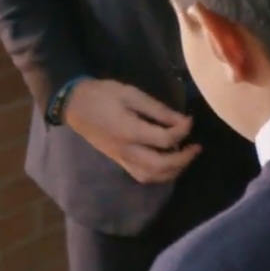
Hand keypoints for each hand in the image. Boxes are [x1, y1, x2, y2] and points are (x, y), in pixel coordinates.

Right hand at [62, 79, 199, 183]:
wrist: (73, 104)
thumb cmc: (102, 94)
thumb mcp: (131, 94)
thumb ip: (157, 109)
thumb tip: (181, 120)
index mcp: (130, 131)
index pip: (164, 140)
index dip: (182, 131)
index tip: (190, 120)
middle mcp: (127, 150)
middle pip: (161, 166)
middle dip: (183, 159)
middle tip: (196, 147)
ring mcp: (121, 158)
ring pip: (152, 176)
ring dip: (173, 171)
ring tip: (184, 156)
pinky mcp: (118, 160)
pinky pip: (141, 175)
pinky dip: (159, 174)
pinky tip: (167, 163)